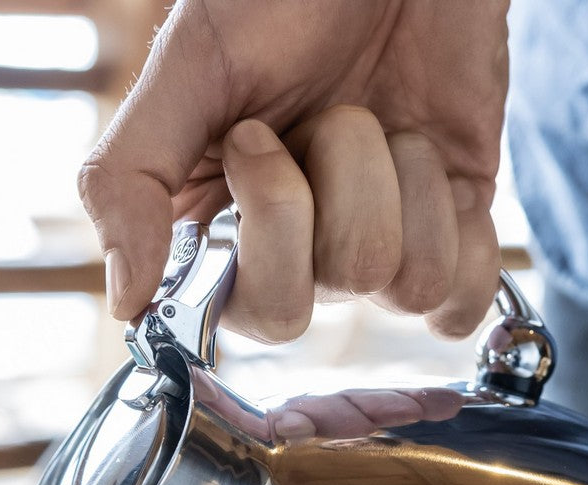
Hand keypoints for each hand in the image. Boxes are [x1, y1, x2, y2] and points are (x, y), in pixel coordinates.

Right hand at [79, 0, 508, 342]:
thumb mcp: (189, 67)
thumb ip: (128, 182)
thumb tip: (126, 306)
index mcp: (213, 228)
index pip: (222, 315)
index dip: (257, 230)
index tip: (254, 139)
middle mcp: (289, 255)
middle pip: (292, 314)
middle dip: (318, 202)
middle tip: (326, 120)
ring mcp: (370, 253)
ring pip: (389, 286)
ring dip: (393, 178)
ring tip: (385, 120)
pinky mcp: (449, 240)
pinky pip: (457, 304)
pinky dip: (460, 232)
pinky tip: (437, 169)